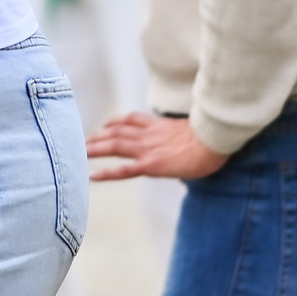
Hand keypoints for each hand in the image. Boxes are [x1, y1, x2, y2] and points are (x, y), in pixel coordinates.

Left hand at [88, 111, 227, 181]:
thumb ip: (182, 133)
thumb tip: (186, 138)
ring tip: (80, 152)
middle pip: (117, 131)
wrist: (217, 139)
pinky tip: (93, 175)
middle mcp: (150, 134)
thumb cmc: (213, 138)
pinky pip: (125, 169)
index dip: (115, 122)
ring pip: (115, 145)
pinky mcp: (152, 165)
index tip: (104, 125)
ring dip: (96, 148)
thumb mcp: (194, 130)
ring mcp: (149, 149)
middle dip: (98, 136)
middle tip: (83, 140)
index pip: (131, 120)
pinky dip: (107, 172)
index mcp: (159, 125)